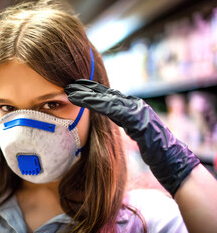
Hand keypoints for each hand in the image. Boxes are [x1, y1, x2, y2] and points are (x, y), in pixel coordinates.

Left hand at [65, 79, 199, 196]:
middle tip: (70, 83)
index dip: (94, 90)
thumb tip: (111, 117)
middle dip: (87, 88)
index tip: (78, 86)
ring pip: (107, 99)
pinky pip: (112, 109)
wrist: (170, 158)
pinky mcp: (135, 119)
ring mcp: (136, 110)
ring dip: (87, 95)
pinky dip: (96, 104)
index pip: (110, 96)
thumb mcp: (136, 131)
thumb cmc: (154, 149)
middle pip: (107, 94)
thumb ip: (125, 121)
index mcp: (134, 107)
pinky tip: (84, 101)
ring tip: (71, 91)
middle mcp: (135, 105)